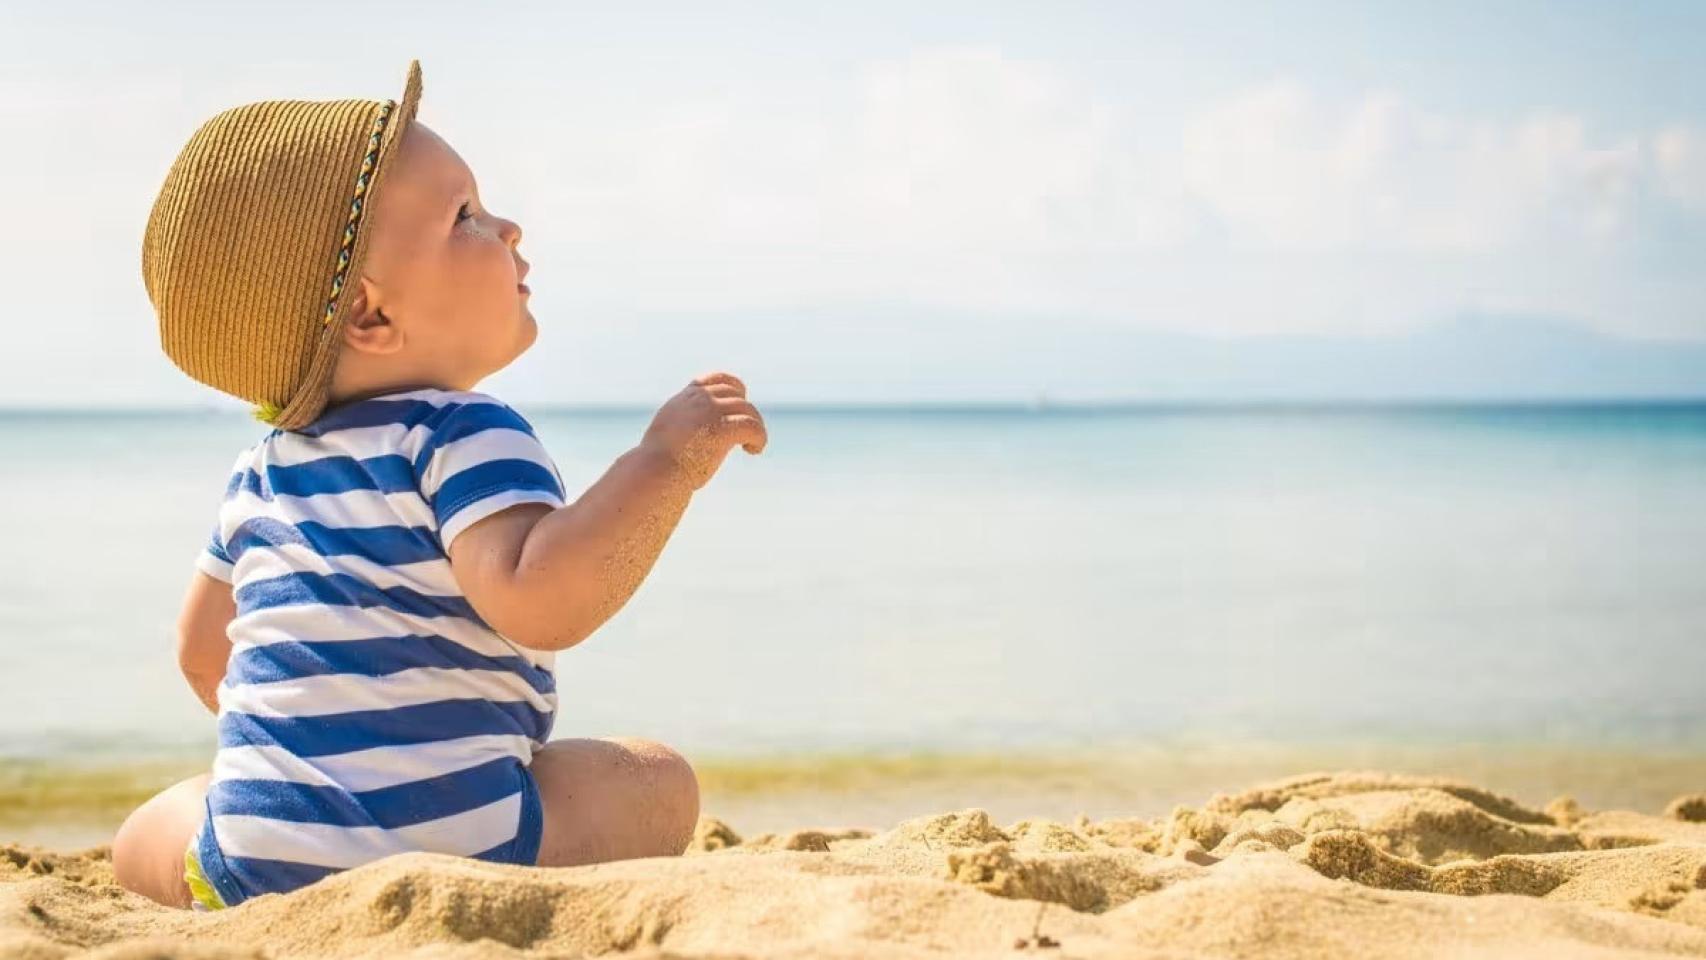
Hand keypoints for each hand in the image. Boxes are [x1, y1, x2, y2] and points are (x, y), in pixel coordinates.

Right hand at [639, 371, 767, 488]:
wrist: (655, 472)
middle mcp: (699, 399)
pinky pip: (753, 427)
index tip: (740, 402)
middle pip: (735, 393)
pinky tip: (754, 450)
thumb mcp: (668, 433)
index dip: (733, 388)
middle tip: (748, 432)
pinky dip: (759, 438)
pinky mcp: (723, 428)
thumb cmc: (659, 464)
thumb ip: (684, 425)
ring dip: (755, 426)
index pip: (715, 380)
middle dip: (746, 410)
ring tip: (753, 445)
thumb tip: (699, 435)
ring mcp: (711, 411)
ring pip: (748, 409)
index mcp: (685, 398)